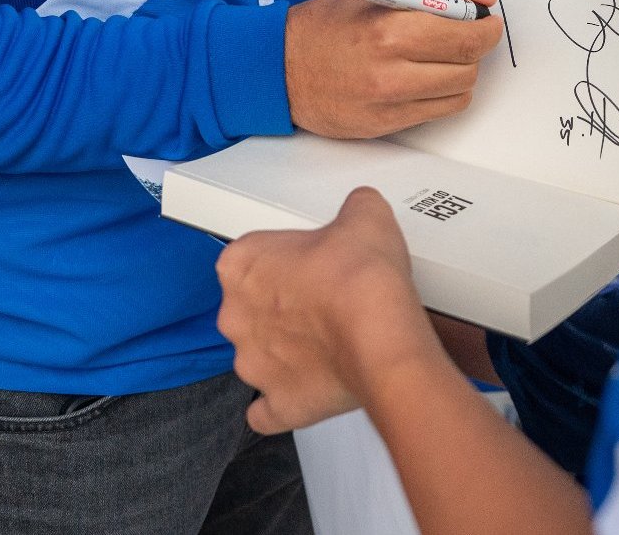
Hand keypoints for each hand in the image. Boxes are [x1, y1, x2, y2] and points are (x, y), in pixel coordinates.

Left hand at [216, 188, 443, 433]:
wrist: (382, 339)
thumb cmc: (362, 280)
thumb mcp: (364, 216)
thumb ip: (353, 207)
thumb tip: (361, 207)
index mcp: (241, 266)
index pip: (248, 256)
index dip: (281, 259)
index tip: (307, 262)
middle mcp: (236, 316)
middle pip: (249, 307)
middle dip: (281, 306)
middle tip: (323, 300)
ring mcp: (253, 364)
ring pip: (259, 355)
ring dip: (285, 351)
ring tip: (328, 341)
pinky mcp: (279, 403)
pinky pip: (267, 410)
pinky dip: (282, 401)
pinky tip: (306, 386)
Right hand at [286, 0, 502, 137]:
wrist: (278, 69)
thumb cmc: (325, 27)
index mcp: (388, 27)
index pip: (463, 28)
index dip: (484, 22)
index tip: (484, 17)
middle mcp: (390, 68)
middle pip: (468, 60)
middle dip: (478, 43)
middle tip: (471, 34)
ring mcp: (389, 101)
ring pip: (461, 88)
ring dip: (463, 70)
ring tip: (444, 56)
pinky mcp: (387, 124)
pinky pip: (441, 110)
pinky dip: (446, 93)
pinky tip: (429, 78)